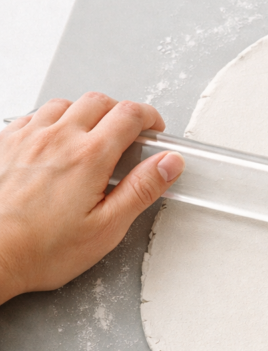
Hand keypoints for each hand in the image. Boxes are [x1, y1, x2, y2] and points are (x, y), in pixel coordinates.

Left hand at [0, 93, 183, 304]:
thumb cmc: (42, 249)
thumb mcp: (107, 227)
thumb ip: (141, 189)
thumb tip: (169, 163)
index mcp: (89, 156)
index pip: (129, 115)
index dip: (149, 117)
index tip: (153, 130)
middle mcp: (58, 137)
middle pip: (98, 101)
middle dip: (119, 112)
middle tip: (127, 134)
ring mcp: (28, 137)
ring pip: (64, 104)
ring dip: (84, 113)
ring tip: (90, 137)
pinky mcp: (5, 144)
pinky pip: (32, 116)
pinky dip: (51, 121)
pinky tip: (53, 142)